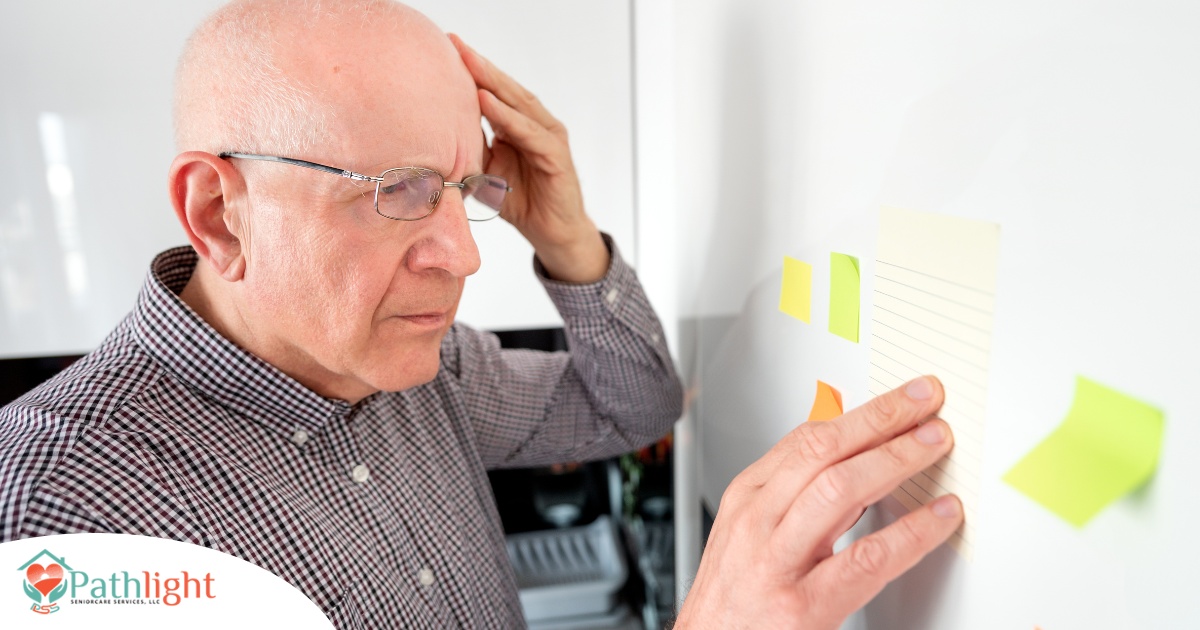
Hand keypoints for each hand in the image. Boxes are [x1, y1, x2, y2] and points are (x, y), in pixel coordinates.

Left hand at [450, 34, 608, 282]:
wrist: (551, 233)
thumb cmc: (520, 201)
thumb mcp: (486, 172)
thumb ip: (471, 150)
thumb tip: (435, 138)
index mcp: (518, 125)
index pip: (494, 91)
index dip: (472, 71)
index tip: (446, 48)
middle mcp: (536, 125)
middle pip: (506, 89)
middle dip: (480, 66)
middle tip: (455, 43)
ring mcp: (548, 138)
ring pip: (519, 104)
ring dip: (492, 82)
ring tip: (469, 63)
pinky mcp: (556, 157)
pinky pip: (529, 133)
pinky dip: (508, 117)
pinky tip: (487, 101)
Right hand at [675, 376, 962, 628]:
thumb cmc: (734, 600)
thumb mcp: (752, 533)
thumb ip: (797, 496)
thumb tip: (855, 456)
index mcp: (747, 498)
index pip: (806, 437)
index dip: (863, 412)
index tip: (902, 399)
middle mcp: (757, 523)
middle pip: (823, 451)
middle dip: (881, 420)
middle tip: (926, 405)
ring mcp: (776, 563)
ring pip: (840, 490)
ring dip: (896, 460)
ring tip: (934, 446)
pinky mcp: (801, 607)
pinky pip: (866, 559)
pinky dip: (911, 533)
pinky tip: (938, 518)